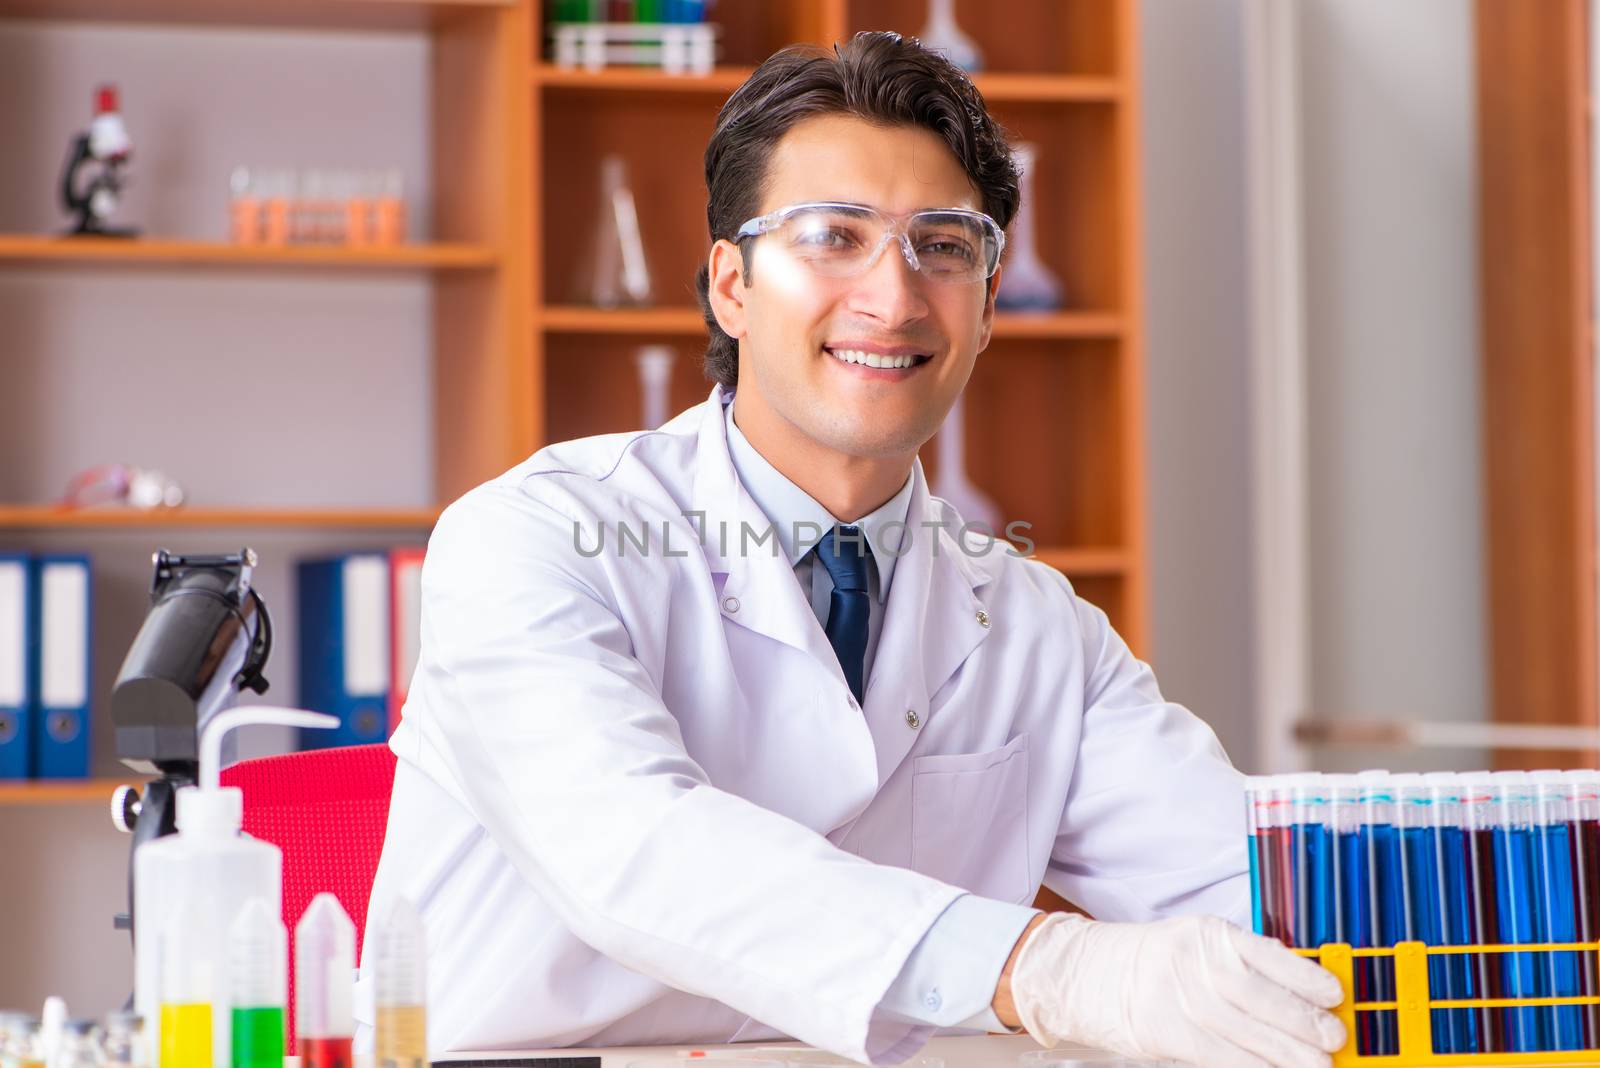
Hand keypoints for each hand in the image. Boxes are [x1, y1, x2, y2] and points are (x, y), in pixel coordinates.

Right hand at [1008, 913, 1346, 1067]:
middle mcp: (1194, 960)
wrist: (1093, 972)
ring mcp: (1177, 995)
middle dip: (1301, 1021)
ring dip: (1283, 1053)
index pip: (1266, 953)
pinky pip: (1216, 1053)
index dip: (1305, 976)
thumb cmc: (1156, 961)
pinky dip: (1249, 1067)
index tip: (1335, 995)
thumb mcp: (1199, 945)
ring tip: (1315, 1067)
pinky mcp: (1164, 1029)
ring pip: (1241, 1029)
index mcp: (1209, 933)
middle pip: (1257, 994)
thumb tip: (1304, 997)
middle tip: (1334, 1039)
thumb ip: (1245, 964)